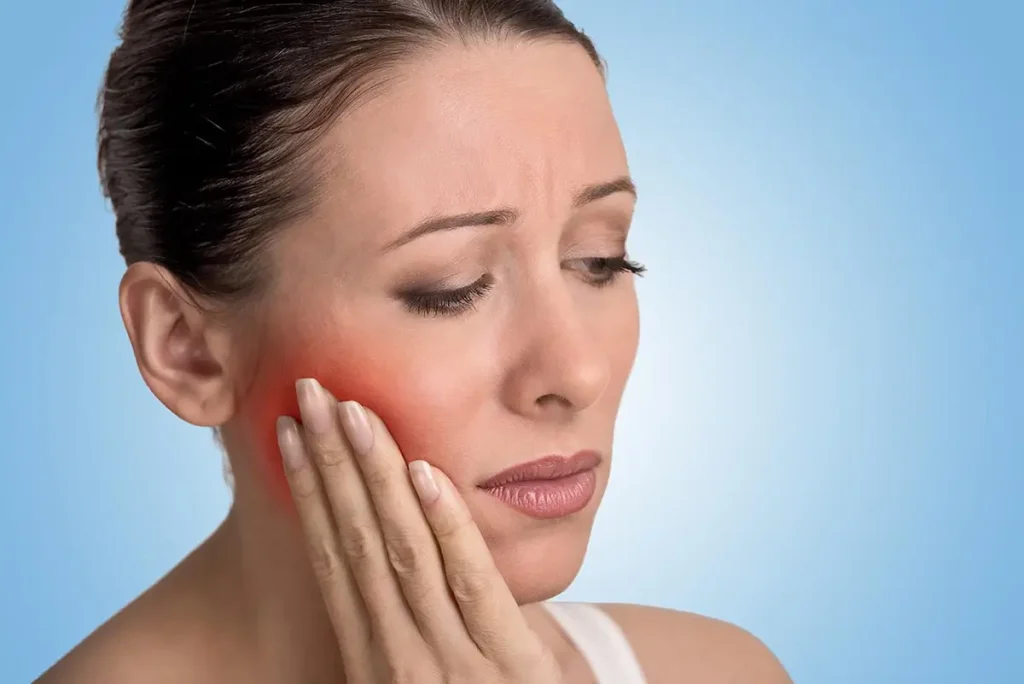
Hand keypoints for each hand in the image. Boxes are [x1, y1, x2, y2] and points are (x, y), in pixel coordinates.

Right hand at [275, 378, 563, 683]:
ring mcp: (453, 664)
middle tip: (310, 394)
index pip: (331, 559)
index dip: (307, 492)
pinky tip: (425, 472)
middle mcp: (399, 657)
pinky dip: (447, 527)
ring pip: (403, 553)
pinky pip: (473, 585)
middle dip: (329, 463)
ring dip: (374, 477)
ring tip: (352, 413)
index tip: (287, 432)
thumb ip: (398, 621)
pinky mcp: (511, 667)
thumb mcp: (425, 671)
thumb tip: (365, 545)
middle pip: (356, 543)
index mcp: (372, 657)